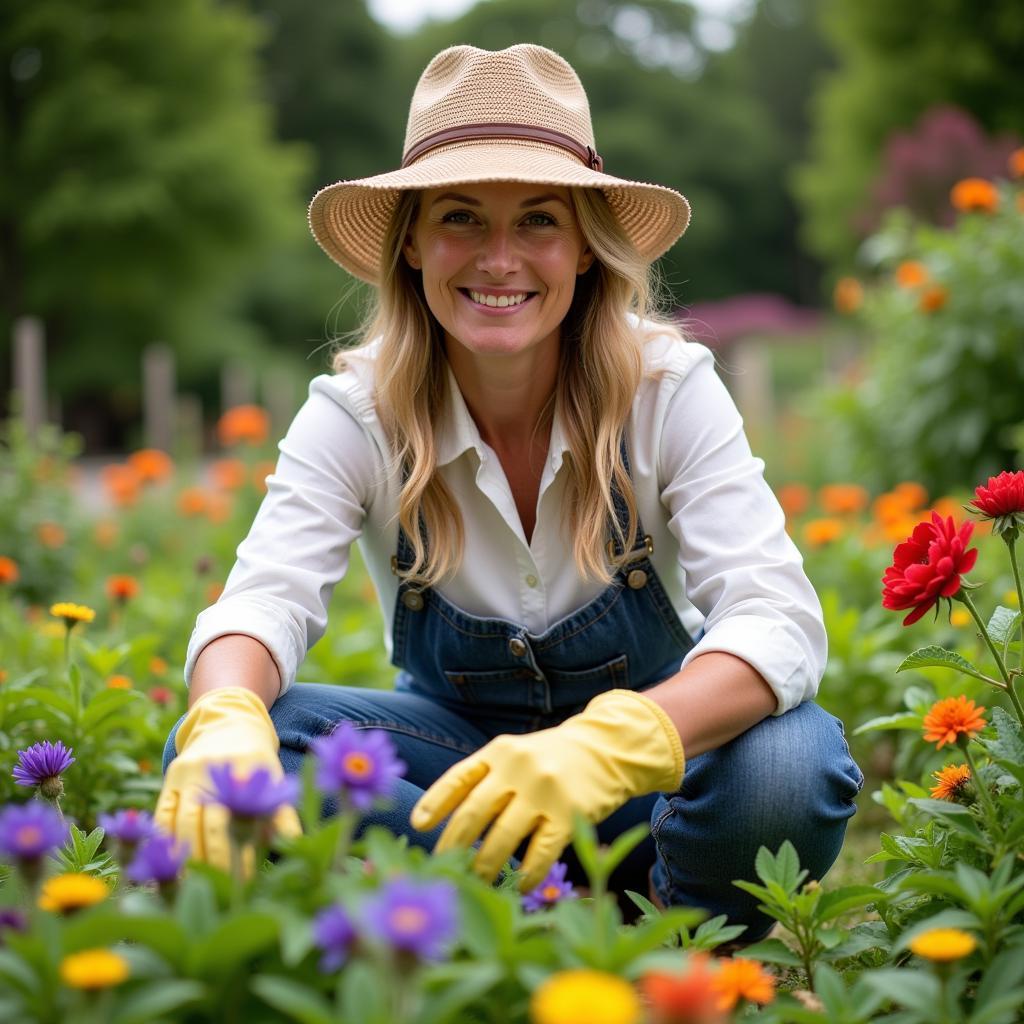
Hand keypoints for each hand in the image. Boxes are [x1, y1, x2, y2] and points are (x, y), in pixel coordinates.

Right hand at [154, 687, 301, 871]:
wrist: (228, 719)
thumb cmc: (257, 761)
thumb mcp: (275, 778)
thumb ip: (283, 812)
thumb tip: (299, 844)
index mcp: (248, 766)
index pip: (241, 818)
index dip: (239, 852)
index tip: (246, 881)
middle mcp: (216, 766)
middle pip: (207, 823)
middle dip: (212, 860)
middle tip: (220, 891)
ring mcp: (190, 770)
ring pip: (181, 821)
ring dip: (186, 857)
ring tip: (195, 885)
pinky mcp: (172, 776)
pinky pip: (163, 812)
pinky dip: (164, 839)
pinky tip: (169, 864)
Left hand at [410, 688, 683, 890]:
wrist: (605, 748)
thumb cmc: (549, 760)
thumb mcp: (514, 755)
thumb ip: (485, 779)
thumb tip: (445, 825)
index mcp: (499, 751)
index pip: (458, 778)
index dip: (435, 803)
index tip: (418, 826)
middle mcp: (518, 767)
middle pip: (474, 812)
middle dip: (454, 845)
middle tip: (444, 867)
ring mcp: (543, 790)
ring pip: (503, 837)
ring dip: (485, 866)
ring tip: (477, 881)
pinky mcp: (569, 813)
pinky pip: (540, 853)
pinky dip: (526, 875)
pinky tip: (519, 885)